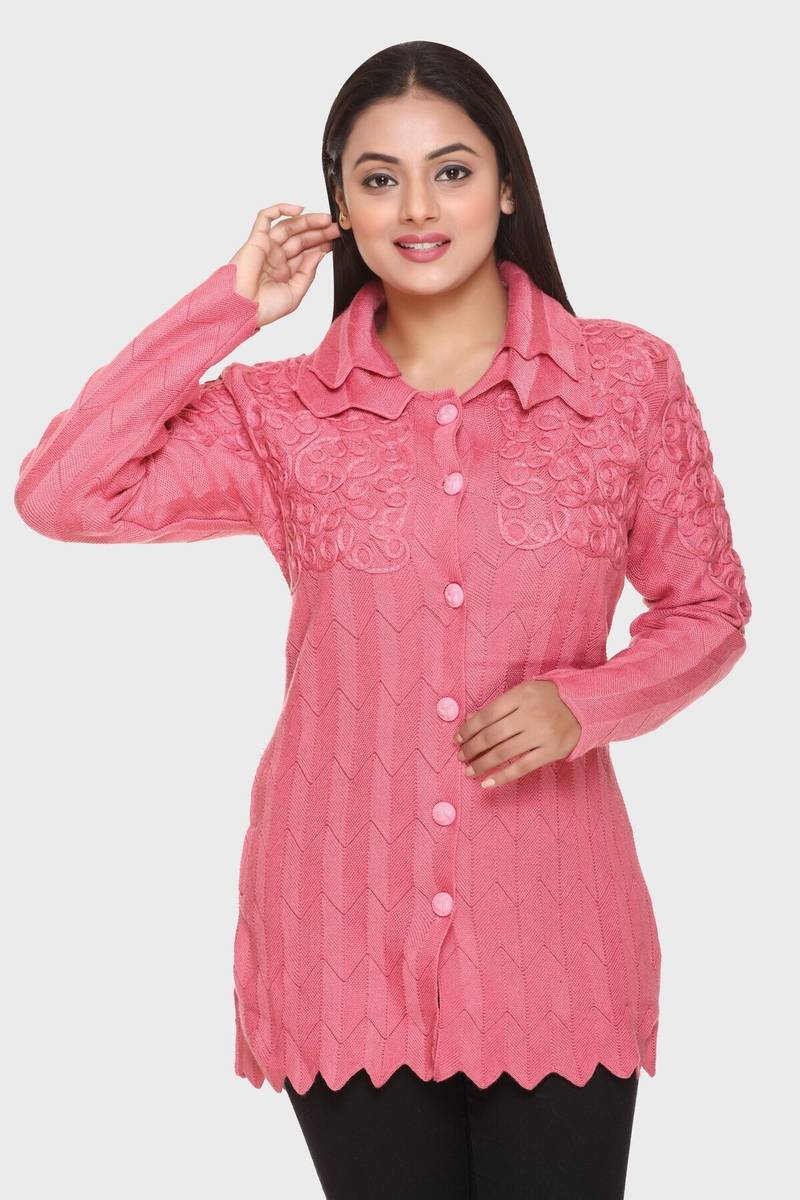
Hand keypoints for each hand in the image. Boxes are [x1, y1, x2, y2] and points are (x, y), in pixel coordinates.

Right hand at [228, 203, 340, 327]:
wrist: (243, 309)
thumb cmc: (264, 308)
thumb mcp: (295, 294)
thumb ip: (307, 274)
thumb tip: (319, 254)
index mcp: (285, 272)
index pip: (305, 252)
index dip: (320, 244)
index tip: (334, 241)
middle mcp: (276, 257)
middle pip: (300, 238)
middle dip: (318, 231)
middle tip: (335, 228)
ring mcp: (266, 247)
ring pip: (288, 226)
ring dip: (307, 221)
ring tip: (325, 220)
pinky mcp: (256, 239)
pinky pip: (265, 217)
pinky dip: (280, 209)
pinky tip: (298, 209)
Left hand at [453, 680, 581, 787]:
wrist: (584, 707)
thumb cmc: (547, 699)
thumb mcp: (524, 692)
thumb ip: (500, 705)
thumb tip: (471, 720)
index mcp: (521, 695)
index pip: (487, 715)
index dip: (468, 729)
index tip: (457, 739)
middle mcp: (530, 714)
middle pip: (492, 735)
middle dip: (472, 748)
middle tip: (461, 756)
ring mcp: (542, 734)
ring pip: (504, 753)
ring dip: (482, 764)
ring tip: (469, 770)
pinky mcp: (551, 752)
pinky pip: (522, 767)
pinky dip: (502, 777)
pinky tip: (487, 783)